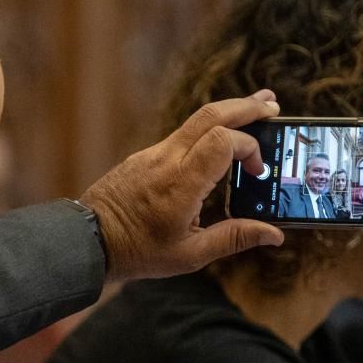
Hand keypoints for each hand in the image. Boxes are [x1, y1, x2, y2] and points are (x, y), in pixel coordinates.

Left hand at [80, 90, 283, 282]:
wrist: (88, 241)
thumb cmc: (138, 251)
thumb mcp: (190, 255)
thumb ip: (233, 238)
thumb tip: (274, 234)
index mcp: (180, 184)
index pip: (222, 141)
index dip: (249, 147)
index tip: (257, 171)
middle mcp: (166, 160)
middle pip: (211, 115)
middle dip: (246, 107)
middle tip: (273, 107)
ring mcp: (153, 154)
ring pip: (195, 120)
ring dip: (228, 112)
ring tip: (256, 109)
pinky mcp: (145, 155)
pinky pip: (182, 134)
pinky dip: (208, 129)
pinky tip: (220, 138)